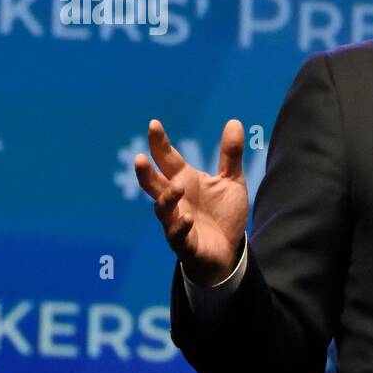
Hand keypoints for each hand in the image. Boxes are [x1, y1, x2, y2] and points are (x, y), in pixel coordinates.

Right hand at [134, 118, 247, 286]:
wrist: (229, 250)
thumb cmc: (224, 214)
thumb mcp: (231, 181)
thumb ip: (230, 155)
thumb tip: (234, 121)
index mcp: (185, 181)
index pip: (168, 159)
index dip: (159, 143)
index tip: (154, 124)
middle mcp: (176, 200)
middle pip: (154, 184)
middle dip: (145, 173)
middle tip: (139, 158)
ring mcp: (176, 222)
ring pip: (162, 210)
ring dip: (167, 198)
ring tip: (178, 187)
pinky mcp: (185, 243)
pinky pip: (177, 235)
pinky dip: (180, 226)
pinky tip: (188, 218)